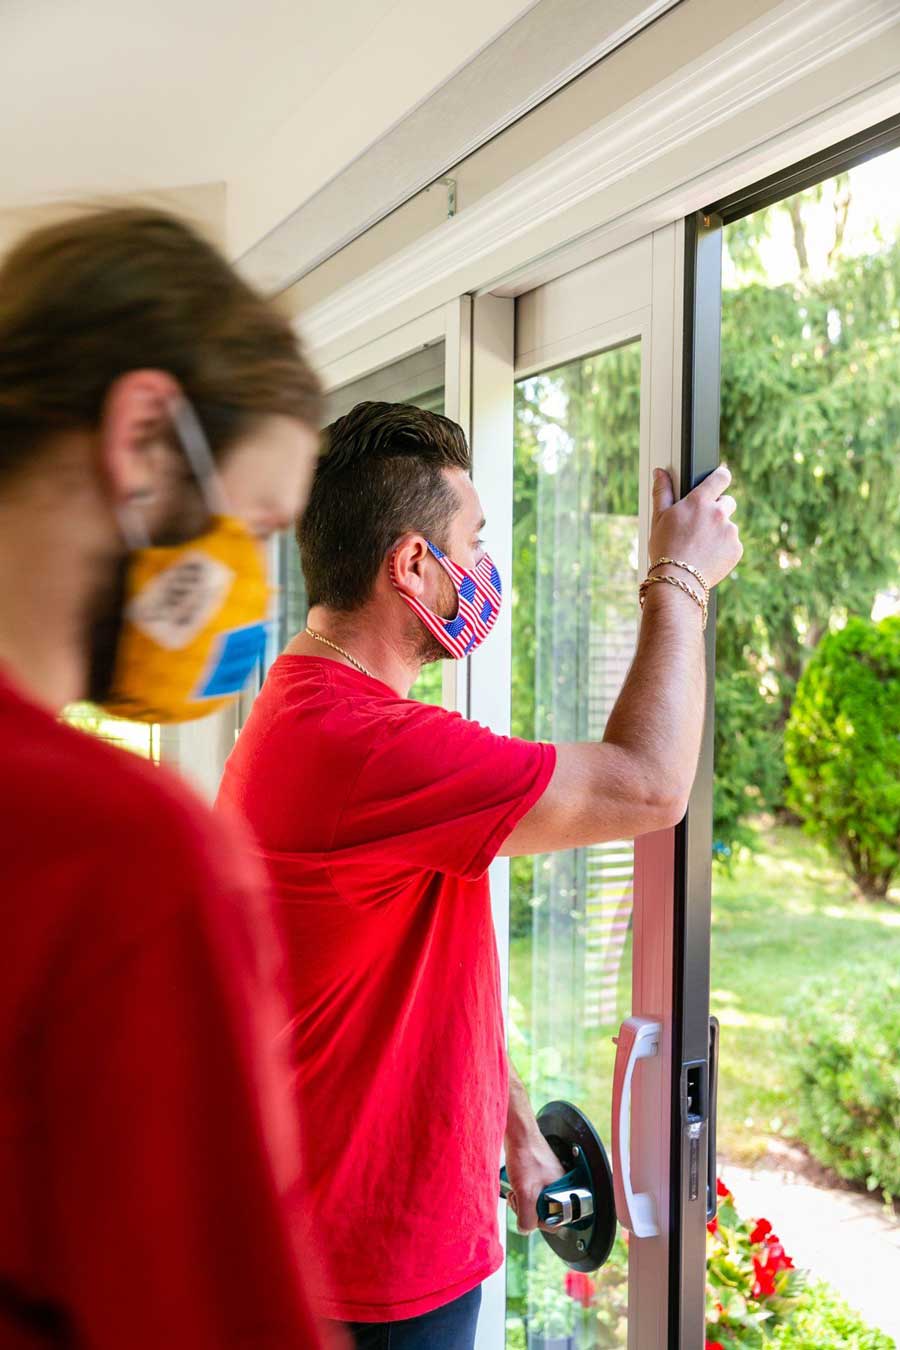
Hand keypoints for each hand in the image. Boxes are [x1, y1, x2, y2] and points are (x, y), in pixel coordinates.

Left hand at [504, 1134, 565, 1234]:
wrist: (518, 1134)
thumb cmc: (526, 1155)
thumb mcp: (526, 1193)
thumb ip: (528, 1218)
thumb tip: (525, 1230)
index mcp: (565, 1192)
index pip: (555, 1222)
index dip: (538, 1221)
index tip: (528, 1212)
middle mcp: (561, 1187)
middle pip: (544, 1214)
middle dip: (527, 1210)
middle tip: (518, 1200)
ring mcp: (551, 1182)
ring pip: (535, 1204)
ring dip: (522, 1202)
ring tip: (515, 1193)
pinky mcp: (540, 1177)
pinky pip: (532, 1194)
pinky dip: (522, 1194)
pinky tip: (516, 1188)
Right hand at [648, 464, 741, 587]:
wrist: (678, 581)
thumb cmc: (664, 548)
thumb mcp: (659, 518)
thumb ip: (663, 492)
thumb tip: (660, 472)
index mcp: (700, 501)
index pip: (721, 477)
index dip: (721, 477)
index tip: (718, 481)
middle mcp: (718, 513)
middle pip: (728, 502)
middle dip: (718, 510)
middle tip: (700, 526)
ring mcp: (730, 532)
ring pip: (728, 526)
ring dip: (719, 532)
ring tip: (700, 547)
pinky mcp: (737, 549)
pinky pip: (733, 544)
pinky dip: (723, 549)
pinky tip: (707, 557)